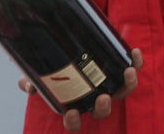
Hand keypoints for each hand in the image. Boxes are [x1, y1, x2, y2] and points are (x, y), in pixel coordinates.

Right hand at [20, 49, 143, 130]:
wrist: (69, 40)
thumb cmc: (52, 63)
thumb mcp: (37, 73)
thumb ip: (30, 80)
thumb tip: (28, 86)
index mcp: (74, 104)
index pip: (74, 123)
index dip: (73, 122)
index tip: (70, 112)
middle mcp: (94, 97)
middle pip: (103, 110)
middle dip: (104, 107)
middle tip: (103, 98)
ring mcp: (109, 83)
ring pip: (123, 91)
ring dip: (128, 85)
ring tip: (127, 72)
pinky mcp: (120, 67)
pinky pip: (133, 68)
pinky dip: (136, 62)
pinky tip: (134, 52)